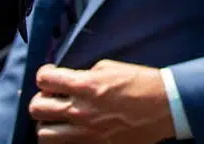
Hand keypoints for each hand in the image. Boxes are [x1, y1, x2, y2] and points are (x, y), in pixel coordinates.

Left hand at [29, 60, 174, 142]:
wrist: (166, 107)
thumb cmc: (143, 84)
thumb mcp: (113, 68)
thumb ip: (87, 75)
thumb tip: (71, 81)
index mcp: (86, 85)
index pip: (44, 79)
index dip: (44, 75)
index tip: (49, 76)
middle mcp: (80, 110)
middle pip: (37, 107)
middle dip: (41, 99)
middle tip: (52, 98)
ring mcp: (84, 133)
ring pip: (43, 133)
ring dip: (48, 123)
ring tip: (59, 119)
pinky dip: (62, 139)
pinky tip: (71, 131)